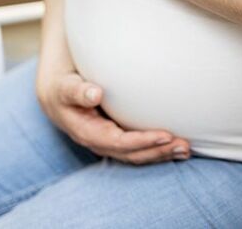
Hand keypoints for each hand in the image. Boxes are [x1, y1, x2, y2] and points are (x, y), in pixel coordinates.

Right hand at [36, 65, 190, 163]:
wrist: (55, 95)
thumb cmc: (63, 87)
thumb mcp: (65, 87)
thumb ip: (78, 91)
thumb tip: (95, 94)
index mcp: (87, 132)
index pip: (119, 142)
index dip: (142, 141)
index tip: (165, 135)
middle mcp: (99, 142)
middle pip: (132, 154)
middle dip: (158, 151)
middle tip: (184, 146)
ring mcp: (108, 143)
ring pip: (137, 155)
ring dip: (162, 154)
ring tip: (186, 150)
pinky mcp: (116, 139)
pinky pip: (138, 149)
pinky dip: (157, 149)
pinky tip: (175, 147)